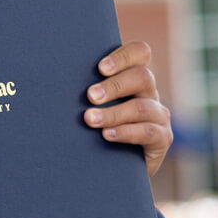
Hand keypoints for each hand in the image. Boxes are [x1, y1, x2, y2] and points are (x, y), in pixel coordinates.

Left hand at [82, 41, 171, 178]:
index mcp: (134, 77)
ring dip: (113, 113)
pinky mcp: (162, 138)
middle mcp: (149, 93)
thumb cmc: (94, 127)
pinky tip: (107, 135)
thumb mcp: (93, 104)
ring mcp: (158, 115)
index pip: (140, 53)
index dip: (123, 56)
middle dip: (114, 85)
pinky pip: (148, 131)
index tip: (100, 68)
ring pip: (141, 107)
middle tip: (90, 96)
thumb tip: (55, 76)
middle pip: (142, 77)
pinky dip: (125, 132)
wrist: (112, 164)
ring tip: (90, 119)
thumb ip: (87, 89)